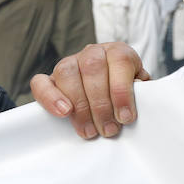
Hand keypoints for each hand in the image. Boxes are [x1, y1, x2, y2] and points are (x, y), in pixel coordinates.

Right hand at [30, 42, 148, 138]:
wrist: (108, 96)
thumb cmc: (126, 97)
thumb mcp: (140, 92)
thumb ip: (141, 94)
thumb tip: (142, 102)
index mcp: (118, 51)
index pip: (119, 61)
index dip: (122, 90)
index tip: (125, 117)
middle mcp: (93, 52)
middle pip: (92, 67)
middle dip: (101, 104)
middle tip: (109, 130)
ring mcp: (69, 63)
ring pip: (67, 73)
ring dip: (79, 106)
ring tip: (89, 131)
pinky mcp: (49, 78)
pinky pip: (41, 82)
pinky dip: (50, 97)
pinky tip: (63, 114)